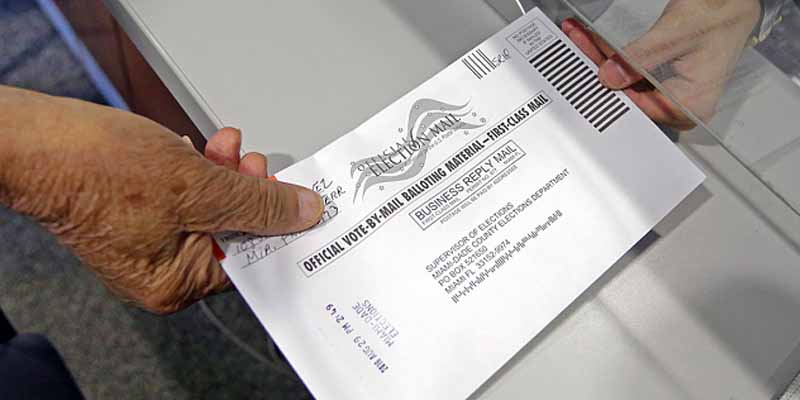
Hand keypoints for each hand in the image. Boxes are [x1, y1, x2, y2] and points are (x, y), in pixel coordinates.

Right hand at [0, 86, 323, 313]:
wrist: (35, 140)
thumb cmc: (96, 170)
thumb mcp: (199, 187)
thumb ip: (257, 203)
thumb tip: (301, 213)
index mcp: (173, 283)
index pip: (245, 262)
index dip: (274, 229)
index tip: (295, 204)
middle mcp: (159, 270)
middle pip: (229, 232)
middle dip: (249, 192)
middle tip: (260, 166)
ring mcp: (147, 240)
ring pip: (210, 208)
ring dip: (227, 174)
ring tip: (231, 147)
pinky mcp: (138, 211)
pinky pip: (185, 195)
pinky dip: (200, 170)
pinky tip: (207, 148)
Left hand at [562, 0, 760, 129]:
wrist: (735, 2)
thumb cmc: (721, 16)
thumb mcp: (674, 35)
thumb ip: (639, 59)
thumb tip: (609, 77)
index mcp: (689, 105)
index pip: (637, 106)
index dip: (608, 87)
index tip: (585, 70)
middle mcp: (680, 105)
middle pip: (627, 92)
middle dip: (600, 65)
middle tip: (577, 45)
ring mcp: (671, 93)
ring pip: (626, 81)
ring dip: (603, 59)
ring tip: (582, 40)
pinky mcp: (663, 81)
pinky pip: (633, 72)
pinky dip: (616, 56)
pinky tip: (596, 44)